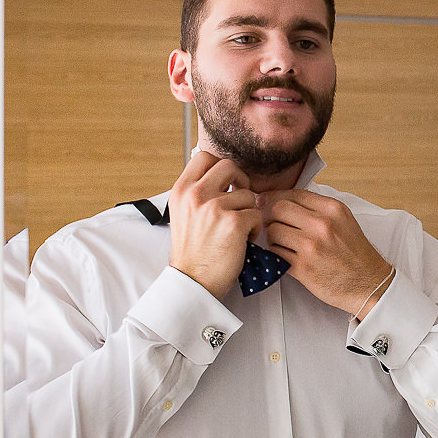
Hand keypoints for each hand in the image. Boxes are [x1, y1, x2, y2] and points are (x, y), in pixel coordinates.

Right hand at [168, 151, 261, 296]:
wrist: (192, 280)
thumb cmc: (192, 250)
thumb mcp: (184, 213)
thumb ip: (198, 192)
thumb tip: (221, 176)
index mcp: (181, 190)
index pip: (205, 156)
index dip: (221, 167)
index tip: (226, 182)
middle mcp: (195, 195)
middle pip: (230, 166)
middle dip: (241, 181)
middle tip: (240, 199)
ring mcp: (214, 208)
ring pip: (248, 194)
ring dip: (248, 211)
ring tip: (238, 229)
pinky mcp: (233, 223)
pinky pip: (256, 214)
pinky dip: (254, 228)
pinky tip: (243, 240)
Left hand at [260, 190, 393, 316]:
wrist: (369, 283)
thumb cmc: (355, 254)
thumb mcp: (343, 220)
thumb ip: (318, 208)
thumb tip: (285, 200)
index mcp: (332, 209)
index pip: (293, 194)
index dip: (274, 197)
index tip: (266, 202)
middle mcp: (322, 225)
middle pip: (278, 209)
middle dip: (270, 216)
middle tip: (271, 223)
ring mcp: (311, 247)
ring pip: (273, 231)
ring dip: (273, 237)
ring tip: (282, 242)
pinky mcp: (303, 268)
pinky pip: (276, 253)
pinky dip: (276, 254)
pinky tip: (286, 255)